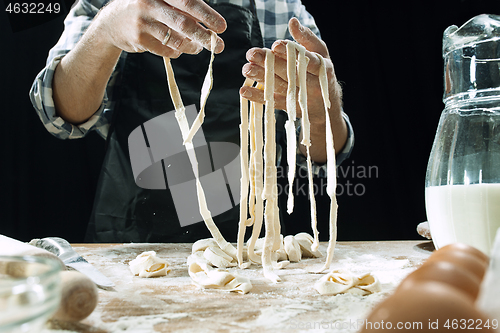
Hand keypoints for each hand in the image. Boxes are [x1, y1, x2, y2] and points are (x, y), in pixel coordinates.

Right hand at [95, 0, 226, 57]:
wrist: (111, 23)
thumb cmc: (145, 10)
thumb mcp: (161, 1)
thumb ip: (182, 9)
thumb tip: (209, 22)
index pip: (188, 1)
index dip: (207, 14)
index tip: (222, 26)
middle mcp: (149, 3)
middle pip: (184, 23)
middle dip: (204, 36)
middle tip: (219, 46)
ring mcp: (143, 22)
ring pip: (176, 40)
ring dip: (192, 47)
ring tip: (199, 47)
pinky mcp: (139, 39)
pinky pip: (166, 50)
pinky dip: (177, 52)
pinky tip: (179, 49)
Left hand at [239, 17, 345, 161]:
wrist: (326, 104)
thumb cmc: (320, 71)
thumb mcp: (319, 52)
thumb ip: (305, 37)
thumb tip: (292, 21)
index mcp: (321, 67)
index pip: (305, 59)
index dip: (289, 52)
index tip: (274, 46)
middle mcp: (312, 84)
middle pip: (289, 73)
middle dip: (270, 63)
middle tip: (252, 54)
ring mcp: (300, 97)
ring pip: (280, 87)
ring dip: (261, 78)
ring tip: (246, 69)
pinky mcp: (290, 108)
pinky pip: (273, 102)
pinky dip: (258, 97)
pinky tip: (244, 90)